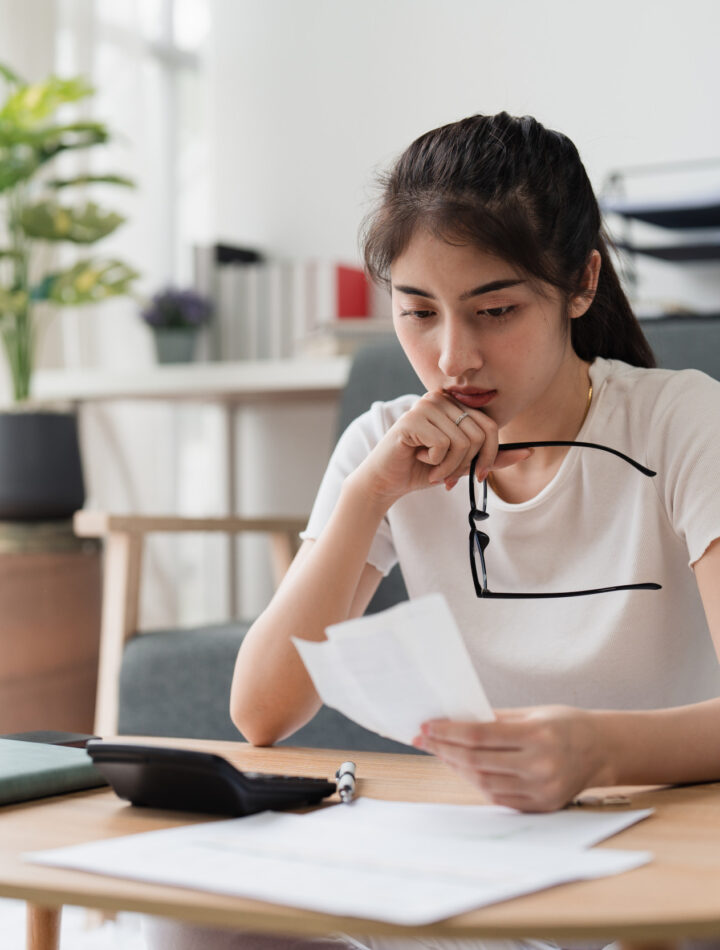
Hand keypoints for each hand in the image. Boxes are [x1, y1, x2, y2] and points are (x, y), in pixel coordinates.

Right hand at [351, 390, 531, 503]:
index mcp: (452, 403)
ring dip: (449, 467)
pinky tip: (418, 460)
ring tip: (433, 471)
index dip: (489, 455)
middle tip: (446, 476)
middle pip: (478, 434)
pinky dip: (435, 463)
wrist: (386, 481)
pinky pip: (442, 445)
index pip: (489, 425)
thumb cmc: (422, 469)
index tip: (478, 475)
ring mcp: (424, 406)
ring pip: (461, 442)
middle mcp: (439, 398)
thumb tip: (529, 451)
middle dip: (466, 464)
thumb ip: (492, 456)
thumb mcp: (462, 463)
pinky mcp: (411, 420)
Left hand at [413, 706, 610, 812]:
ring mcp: (541, 790)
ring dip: (456, 767)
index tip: (427, 726)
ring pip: (483, 782)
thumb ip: (494, 718)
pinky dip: (476, 783)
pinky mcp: (541, 806)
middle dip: (444, 749)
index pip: (479, 736)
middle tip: (424, 739)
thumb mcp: (532, 712)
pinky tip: (463, 768)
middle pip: (477, 761)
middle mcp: (540, 766)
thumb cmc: (566, 725)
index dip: (448, 732)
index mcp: (537, 735)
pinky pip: (498, 797)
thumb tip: (454, 719)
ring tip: (440, 752)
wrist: (602, 750)